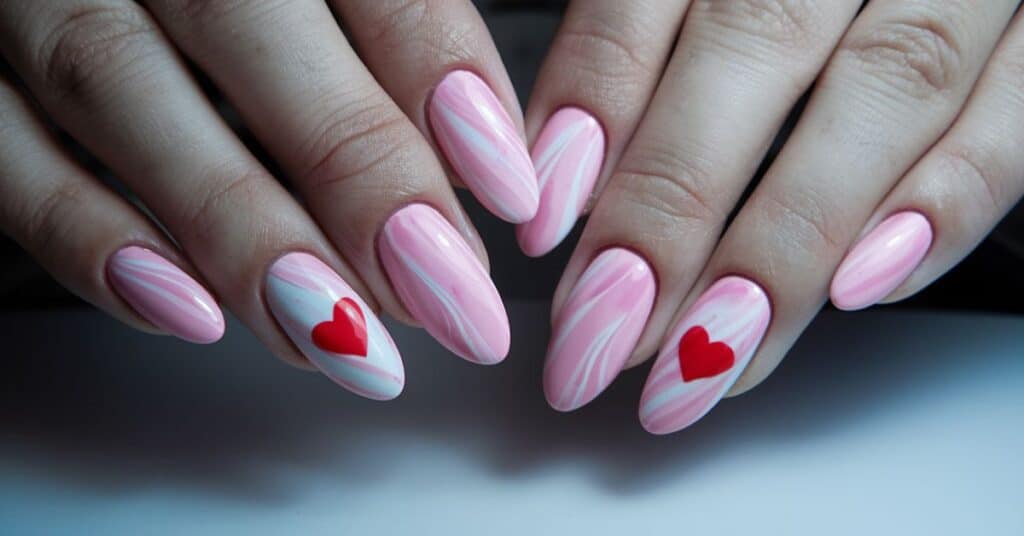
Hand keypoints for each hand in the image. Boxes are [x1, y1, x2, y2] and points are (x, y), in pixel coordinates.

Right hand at [0, 0, 538, 399]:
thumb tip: (481, 163)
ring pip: (118, 87)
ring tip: (338, 335)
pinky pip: (3, 152)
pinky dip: (88, 238)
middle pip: (245, 24)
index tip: (511, 192)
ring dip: (236, 227)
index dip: (440, 75)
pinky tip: (189, 313)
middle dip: (354, 170)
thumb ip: (393, 34)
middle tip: (446, 296)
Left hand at [526, 0, 1023, 431]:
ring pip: (886, 91)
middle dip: (672, 205)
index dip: (594, 105)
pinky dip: (947, 202)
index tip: (543, 221)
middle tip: (605, 330)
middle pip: (757, 47)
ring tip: (705, 353)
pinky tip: (861, 289)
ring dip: (788, 240)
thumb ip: (642, 39)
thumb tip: (567, 172)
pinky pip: (1019, 112)